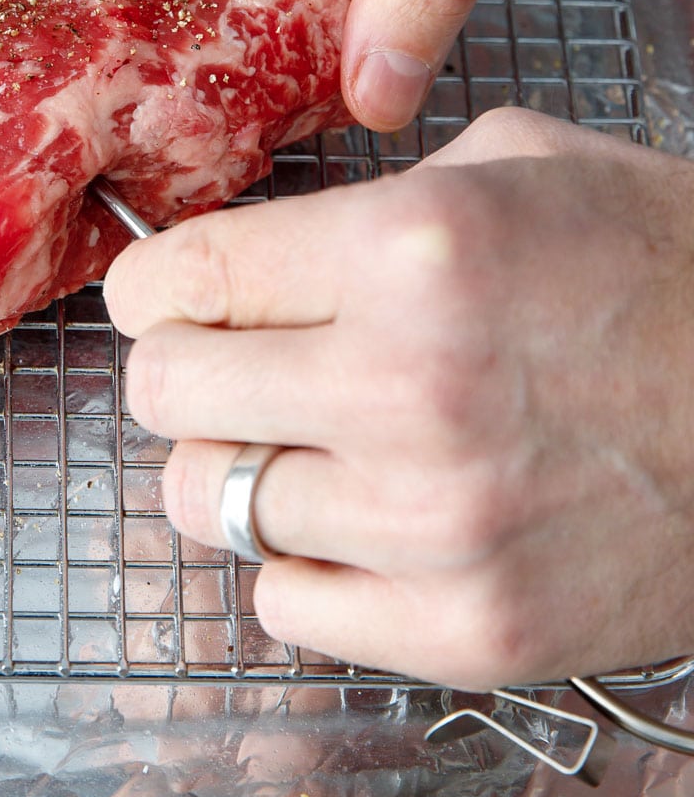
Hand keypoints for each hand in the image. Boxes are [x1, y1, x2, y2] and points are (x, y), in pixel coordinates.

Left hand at [102, 109, 693, 687]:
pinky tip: (365, 522)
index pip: (177, 281)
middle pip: (162, 396)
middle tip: (233, 368)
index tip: (169, 301)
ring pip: (211, 505)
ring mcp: (434, 525)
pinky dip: (304, 563)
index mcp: (412, 252)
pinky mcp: (469, 629)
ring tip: (320, 444)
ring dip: (248, 468)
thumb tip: (252, 252)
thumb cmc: (670, 276)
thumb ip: (370, 200)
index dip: (155, 289)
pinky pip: (283, 606)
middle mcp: (407, 389)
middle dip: (184, 374)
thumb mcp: (524, 167)